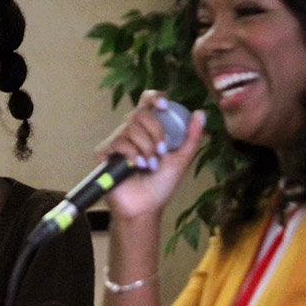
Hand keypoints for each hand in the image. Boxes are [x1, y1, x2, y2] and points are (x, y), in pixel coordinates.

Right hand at [95, 90, 206, 221]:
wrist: (145, 208)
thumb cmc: (161, 185)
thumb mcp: (181, 160)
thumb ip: (191, 137)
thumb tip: (200, 113)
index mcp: (148, 129)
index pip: (146, 102)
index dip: (154, 97)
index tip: (165, 106)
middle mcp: (131, 131)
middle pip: (140, 112)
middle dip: (155, 132)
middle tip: (162, 152)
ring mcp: (116, 141)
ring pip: (130, 128)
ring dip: (146, 148)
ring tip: (150, 166)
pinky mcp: (104, 152)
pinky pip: (118, 142)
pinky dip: (132, 154)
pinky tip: (137, 166)